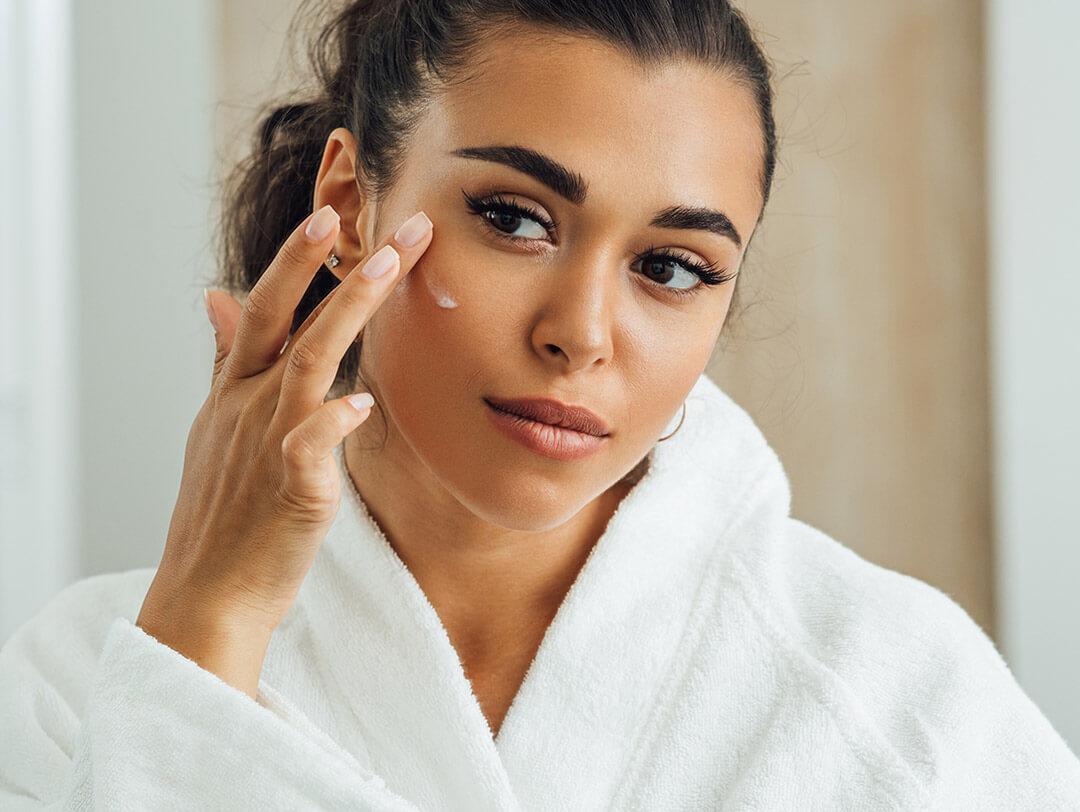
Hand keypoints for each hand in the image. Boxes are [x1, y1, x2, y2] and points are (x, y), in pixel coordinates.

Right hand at [136, 205, 433, 696]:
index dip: (293, 259)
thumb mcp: (217, 427)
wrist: (210, 594)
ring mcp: (265, 443)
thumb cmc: (225, 513)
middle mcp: (247, 406)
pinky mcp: (291, 489)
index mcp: (234, 391)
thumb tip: (218, 296)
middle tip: (374, 218)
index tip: (327, 212)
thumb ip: (227, 360)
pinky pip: (310, 445)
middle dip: (322, 262)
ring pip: (307, 362)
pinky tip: (364, 403)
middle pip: (283, 318)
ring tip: (389, 266)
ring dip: (347, 310)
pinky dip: (333, 420)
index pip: (264, 309)